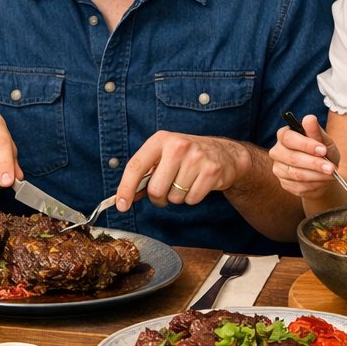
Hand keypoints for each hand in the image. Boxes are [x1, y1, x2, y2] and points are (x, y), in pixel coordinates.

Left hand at [116, 132, 252, 209]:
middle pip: (156, 189)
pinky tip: (198, 184)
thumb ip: (145, 175)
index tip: (121, 205)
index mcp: (160, 140)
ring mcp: (196, 158)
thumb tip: (125, 197)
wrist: (224, 153)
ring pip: (175, 197)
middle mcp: (177, 146)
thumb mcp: (164, 157)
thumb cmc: (187, 157)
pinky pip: (192, 200)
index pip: (136, 166)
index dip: (126, 188)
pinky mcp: (211, 171)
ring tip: (186, 182)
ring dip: (178, 197)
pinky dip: (192, 198)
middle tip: (166, 192)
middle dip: (159, 198)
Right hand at [268, 114, 344, 198]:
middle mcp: (277, 151)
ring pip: (296, 174)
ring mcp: (279, 169)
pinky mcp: (284, 183)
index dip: (306, 145)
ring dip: (317, 175)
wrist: (323, 172)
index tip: (323, 150)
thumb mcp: (324, 141)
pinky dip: (315, 184)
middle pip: (292, 158)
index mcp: (284, 135)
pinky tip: (324, 180)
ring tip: (332, 174)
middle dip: (314, 163)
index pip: (289, 138)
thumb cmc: (323, 152)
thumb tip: (309, 118)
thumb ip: (316, 131)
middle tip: (331, 168)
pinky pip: (299, 186)